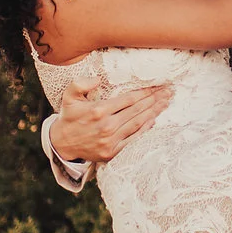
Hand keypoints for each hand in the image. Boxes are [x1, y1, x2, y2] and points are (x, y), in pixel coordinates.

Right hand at [50, 81, 172, 162]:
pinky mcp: (112, 152)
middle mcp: (107, 126)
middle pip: (137, 110)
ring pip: (138, 123)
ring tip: (166, 102)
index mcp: (98, 110)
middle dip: (155, 99)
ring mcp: (111, 140)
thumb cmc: (69, 116)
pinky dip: (145, 129)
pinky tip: (154, 119)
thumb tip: (97, 80)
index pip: (129, 99)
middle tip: (169, 91)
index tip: (157, 85)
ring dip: (154, 112)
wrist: (62, 144)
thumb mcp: (69, 96)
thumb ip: (80, 84)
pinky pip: (133, 138)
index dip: (145, 92)